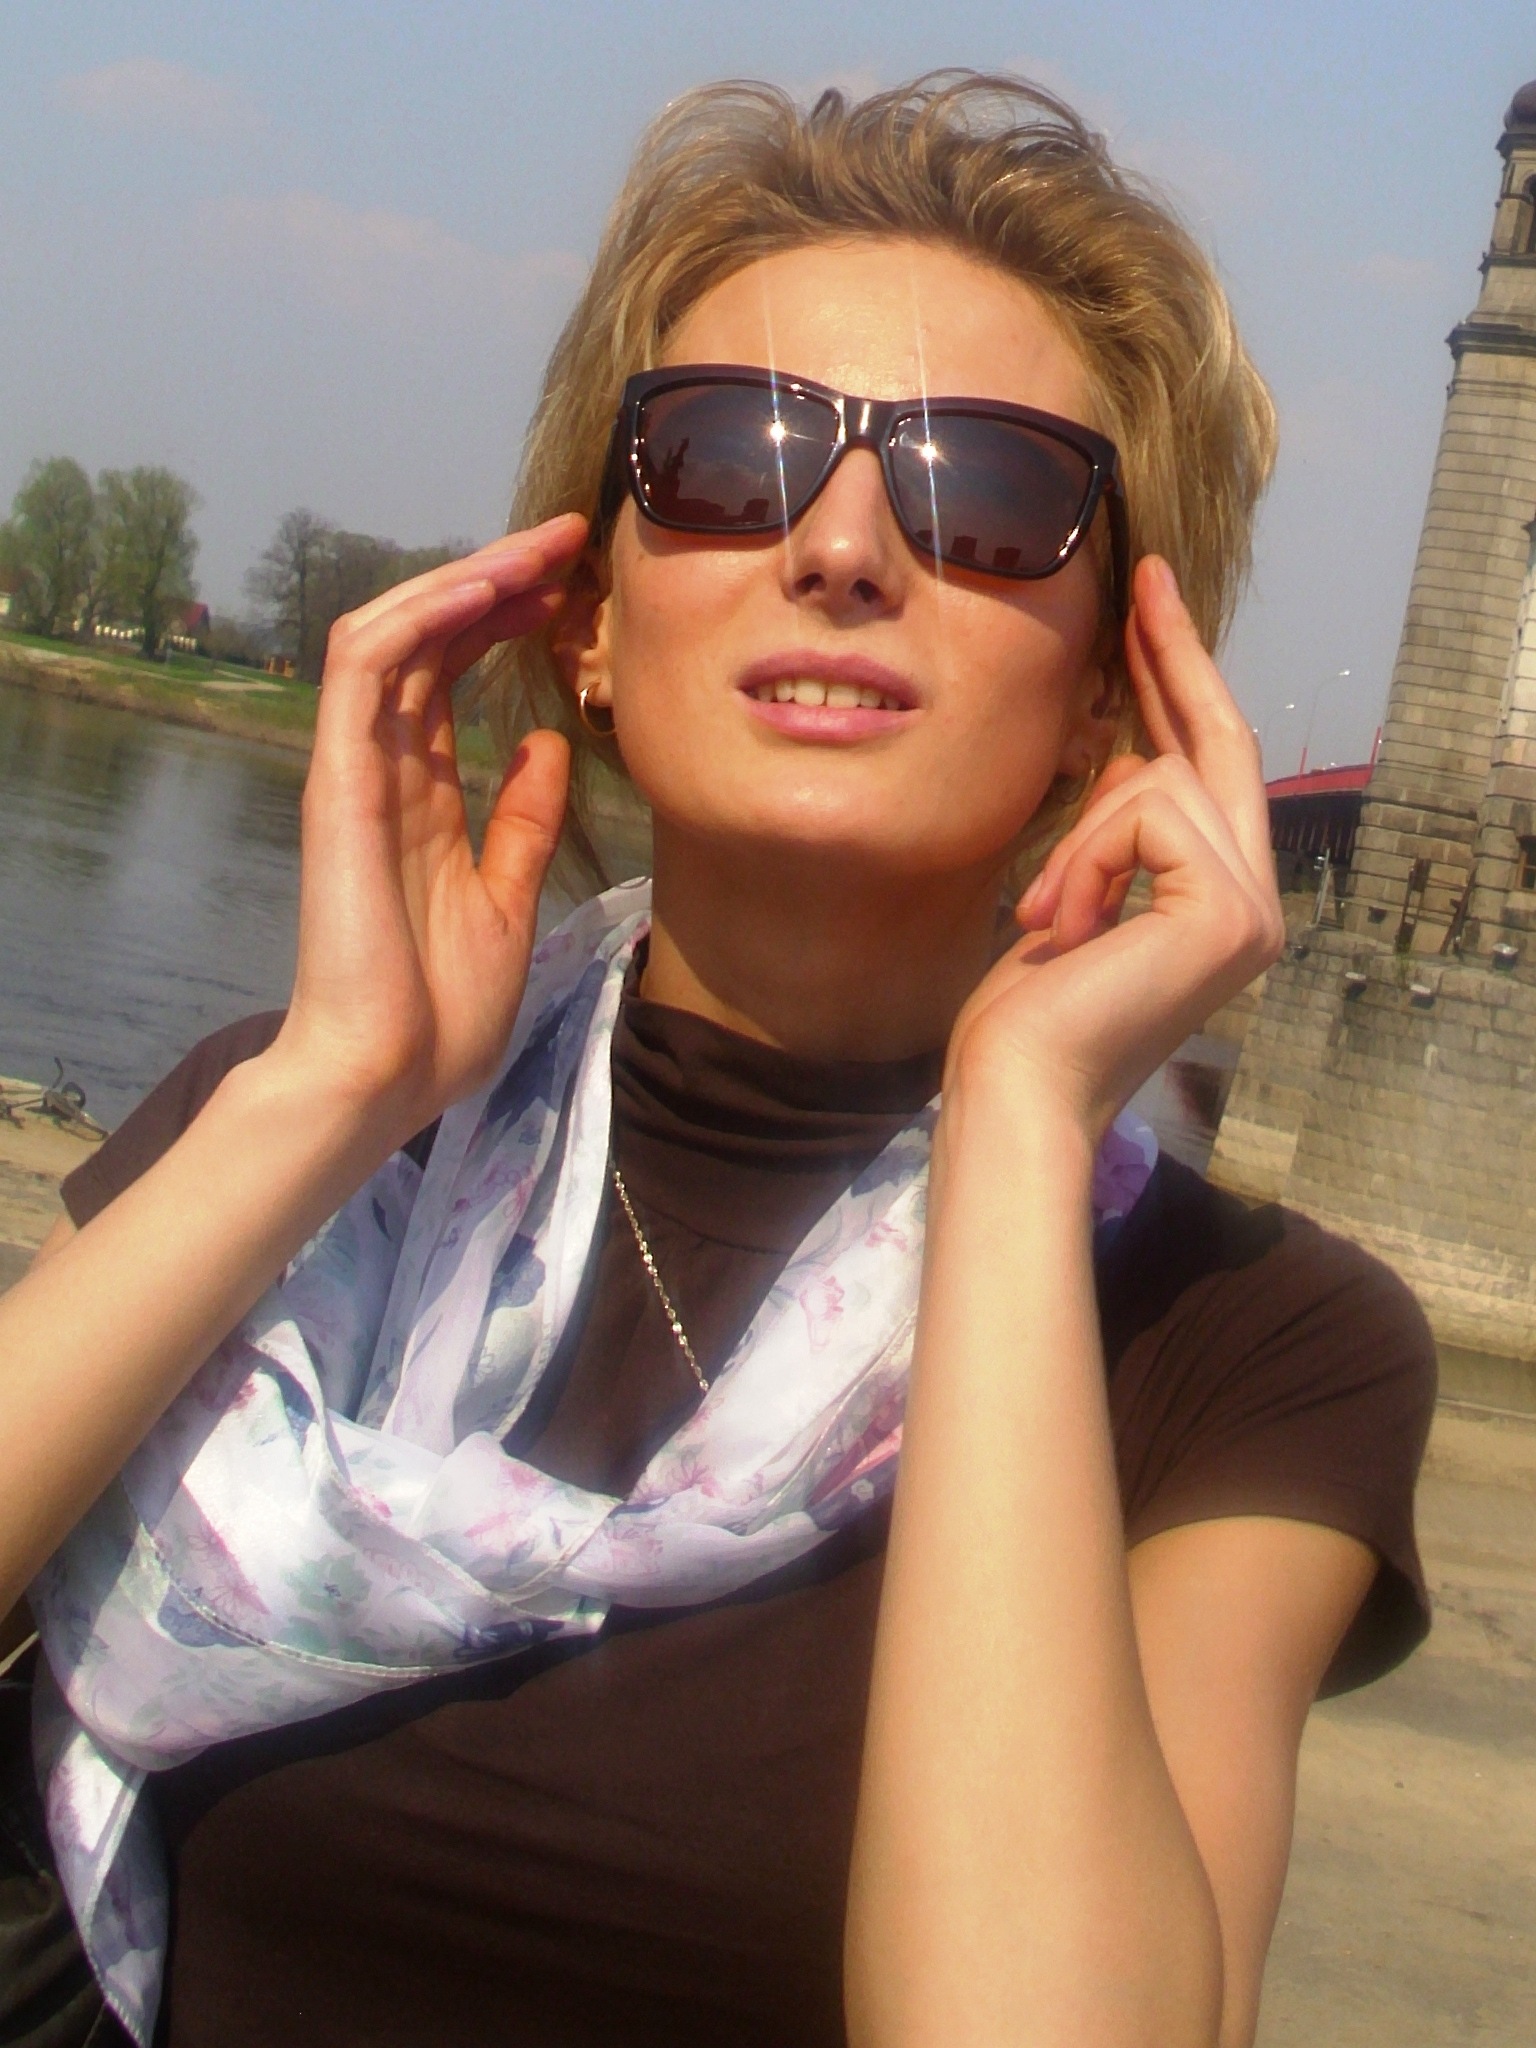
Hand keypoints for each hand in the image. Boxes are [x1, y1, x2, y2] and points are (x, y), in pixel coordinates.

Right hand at [271, 514, 586, 1141]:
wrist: (385, 1075)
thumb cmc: (438, 1011)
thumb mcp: (506, 901)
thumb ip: (519, 823)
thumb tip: (545, 746)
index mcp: (422, 799)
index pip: (455, 678)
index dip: (506, 621)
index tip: (574, 588)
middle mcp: (385, 770)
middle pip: (432, 641)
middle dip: (497, 580)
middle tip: (568, 540)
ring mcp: (356, 768)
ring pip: (395, 634)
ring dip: (463, 581)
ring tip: (537, 550)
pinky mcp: (338, 776)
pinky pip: (363, 666)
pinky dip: (418, 615)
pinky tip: (481, 588)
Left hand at [946, 555, 1283, 1136]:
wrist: (1016, 1089)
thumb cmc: (1026, 1014)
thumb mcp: (1074, 892)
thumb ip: (1116, 831)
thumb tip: (1130, 754)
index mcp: (1219, 899)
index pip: (1206, 766)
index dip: (1180, 681)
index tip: (1148, 604)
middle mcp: (1256, 900)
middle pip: (1219, 742)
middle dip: (1176, 653)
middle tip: (1141, 575)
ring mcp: (1253, 907)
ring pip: (1159, 780)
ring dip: (1079, 837)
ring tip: (1045, 918)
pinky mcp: (1228, 909)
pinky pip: (1144, 813)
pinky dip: (1085, 857)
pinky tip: (1061, 925)